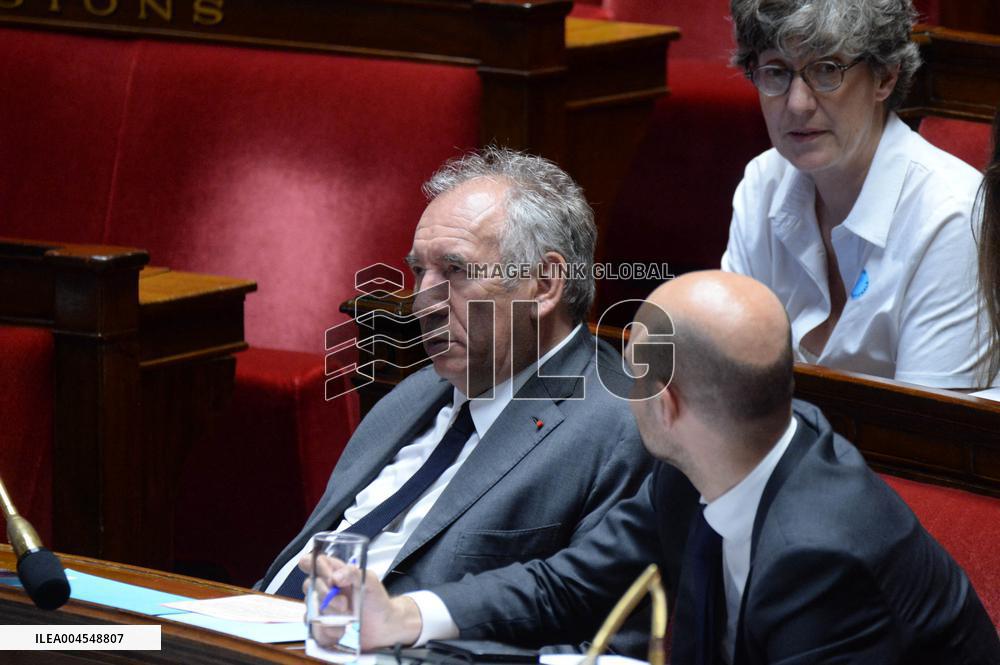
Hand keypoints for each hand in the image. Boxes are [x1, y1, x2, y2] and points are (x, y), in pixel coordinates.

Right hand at [299, 554, 423, 649]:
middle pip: (309, 586)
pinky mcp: (321, 627)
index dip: (311, 565)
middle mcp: (325, 589)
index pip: (312, 562)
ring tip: (347, 618)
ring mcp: (321, 608)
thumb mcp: (370, 581)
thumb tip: (335, 577)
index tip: (327, 577)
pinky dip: (328, 631)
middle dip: (327, 596)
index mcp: (334, 573)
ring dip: (329, 616)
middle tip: (344, 604)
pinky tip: (341, 630)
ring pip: (311, 609)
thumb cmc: (377, 600)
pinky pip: (314, 629)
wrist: (383, 626)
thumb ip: (353, 572)